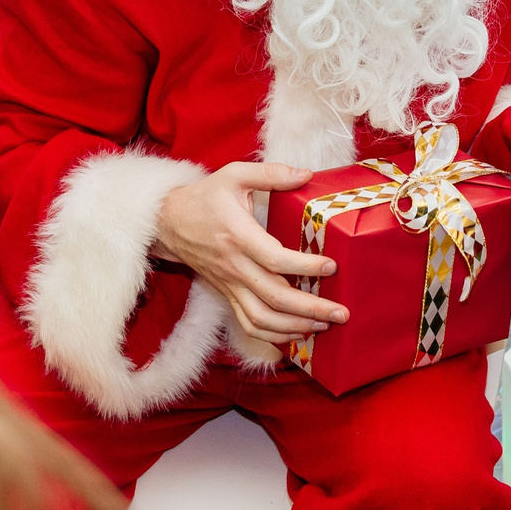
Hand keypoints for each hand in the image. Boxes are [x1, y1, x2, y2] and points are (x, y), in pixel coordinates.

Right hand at [152, 162, 346, 342]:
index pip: (275, 259)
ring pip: (262, 318)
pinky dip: (273, 336)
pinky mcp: (227, 295)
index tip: (331, 266)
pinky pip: (249, 324)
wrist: (169, 223)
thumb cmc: (205, 197)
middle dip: (310, 308)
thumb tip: (307, 174)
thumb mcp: (234, 174)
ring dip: (295, 327)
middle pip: (274, 296)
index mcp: (238, 235)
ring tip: (324, 325)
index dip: (305, 266)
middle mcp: (234, 265)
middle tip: (341, 312)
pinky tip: (297, 334)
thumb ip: (270, 173)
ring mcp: (229, 284)